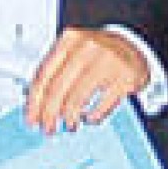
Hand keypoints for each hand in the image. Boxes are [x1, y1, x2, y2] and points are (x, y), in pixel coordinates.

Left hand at [19, 25, 150, 132]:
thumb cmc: (99, 54)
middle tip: (48, 128)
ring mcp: (108, 61)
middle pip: (57, 88)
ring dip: (70, 118)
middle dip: (49, 114)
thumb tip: (37, 105)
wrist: (135, 47)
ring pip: (77, 98)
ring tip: (70, 125)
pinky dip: (94, 116)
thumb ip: (57, 72)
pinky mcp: (125, 77)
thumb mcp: (76, 51)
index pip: (43, 75)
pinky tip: (90, 119)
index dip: (34, 101)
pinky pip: (102, 104)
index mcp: (69, 39)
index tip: (32, 119)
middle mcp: (87, 47)